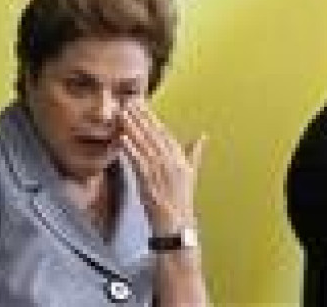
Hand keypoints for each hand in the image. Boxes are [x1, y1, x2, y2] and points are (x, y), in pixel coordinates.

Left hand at [119, 103, 204, 233]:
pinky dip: (130, 149)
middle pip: (154, 135)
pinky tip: (122, 138)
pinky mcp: (149, 182)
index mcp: (181, 158)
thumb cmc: (182, 199)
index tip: (141, 104)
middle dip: (141, 117)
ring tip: (122, 115)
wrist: (177, 224)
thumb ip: (194, 152)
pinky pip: (138, 162)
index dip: (152, 117)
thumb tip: (203, 135)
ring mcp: (161, 172)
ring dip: (133, 129)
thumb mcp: (191, 173)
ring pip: (145, 145)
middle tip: (128, 102)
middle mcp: (172, 162)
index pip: (164, 132)